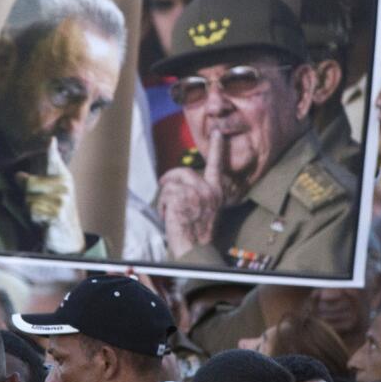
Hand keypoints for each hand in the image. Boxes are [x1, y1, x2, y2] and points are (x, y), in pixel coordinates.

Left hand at [16, 137, 84, 253]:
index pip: (53, 159)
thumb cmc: (53, 212)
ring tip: (43, 214)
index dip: (51, 150)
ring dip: (30, 210)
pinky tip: (44, 222)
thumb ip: (32, 181)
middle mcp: (65, 185)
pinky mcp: (58, 213)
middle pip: (28, 183)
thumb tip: (18, 176)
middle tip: (39, 205)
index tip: (50, 140)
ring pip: (28, 200)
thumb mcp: (46, 194)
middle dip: (27, 196)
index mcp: (62, 176)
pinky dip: (34, 219)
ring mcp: (62, 199)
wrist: (69, 238)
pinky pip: (32, 211)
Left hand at [157, 130, 226, 257]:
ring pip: (171, 183)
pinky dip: (162, 205)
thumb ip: (200, 194)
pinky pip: (165, 192)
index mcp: (217, 191)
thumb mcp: (206, 210)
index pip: (217, 165)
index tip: (218, 132)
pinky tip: (168, 217)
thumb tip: (182, 183)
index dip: (217, 148)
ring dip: (165, 198)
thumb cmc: (197, 234)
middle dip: (170, 178)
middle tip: (163, 184)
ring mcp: (196, 192)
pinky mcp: (182, 196)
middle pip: (183, 172)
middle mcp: (209, 189)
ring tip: (170, 213)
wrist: (195, 249)